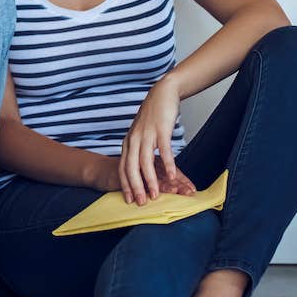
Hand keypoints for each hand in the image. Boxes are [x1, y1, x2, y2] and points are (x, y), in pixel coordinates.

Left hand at [119, 77, 193, 204]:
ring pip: (145, 162)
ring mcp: (147, 134)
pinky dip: (168, 164)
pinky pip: (164, 150)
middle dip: (136, 187)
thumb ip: (138, 149)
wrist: (162, 93)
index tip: (129, 200)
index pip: (123, 167)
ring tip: (155, 195)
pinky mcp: (161, 130)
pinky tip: (172, 176)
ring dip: (151, 180)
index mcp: (129, 142)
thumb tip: (139, 169)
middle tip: (140, 203)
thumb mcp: (140, 134)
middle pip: (131, 168)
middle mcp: (134, 139)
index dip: (126, 184)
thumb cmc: (153, 116)